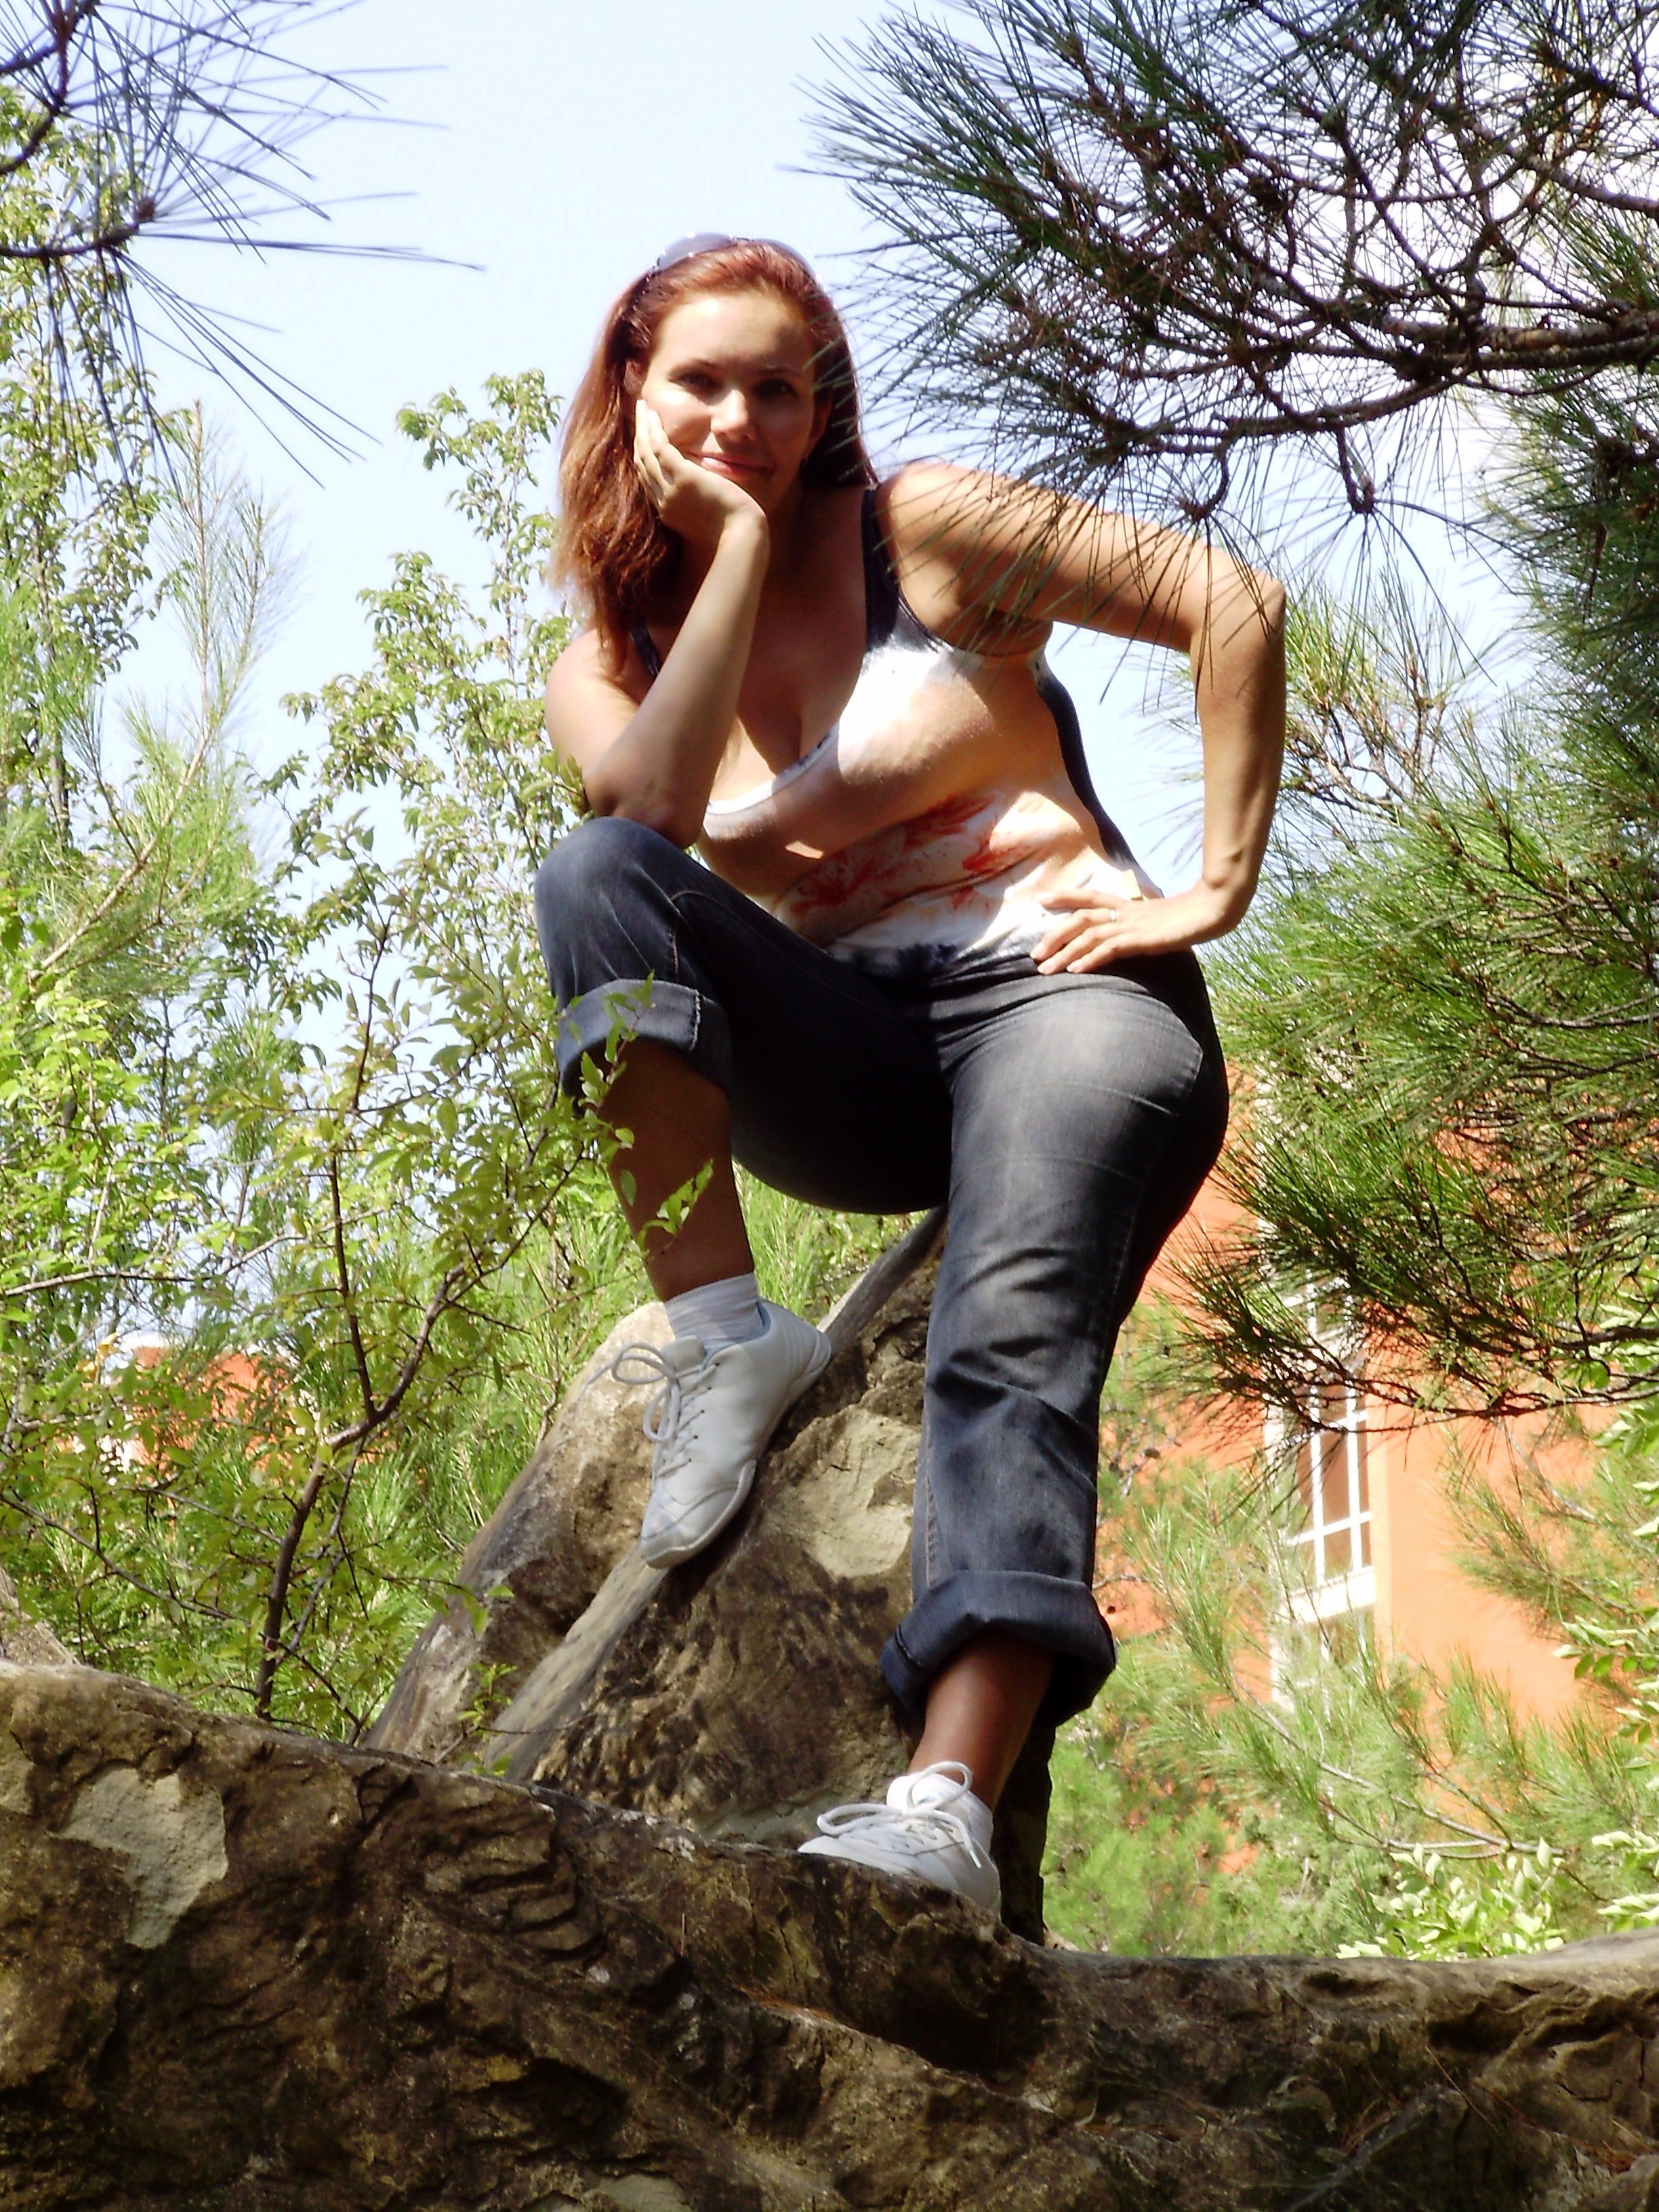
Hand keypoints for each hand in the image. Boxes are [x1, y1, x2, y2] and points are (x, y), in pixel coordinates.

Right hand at [633, 402, 766, 549]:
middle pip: (641, 464)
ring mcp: (670, 491)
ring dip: (642, 427)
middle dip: (638, 437)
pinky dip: (654, 429)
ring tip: (642, 406)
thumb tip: (699, 484)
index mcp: (668, 512)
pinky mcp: (683, 478)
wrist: (741, 537)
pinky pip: (660, 448)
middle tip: (639, 414)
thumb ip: (696, 501)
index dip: (643, 456)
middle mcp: (663, 502)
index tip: (643, 438)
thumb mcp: (707, 517)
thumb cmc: (734, 530)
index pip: (647, 480)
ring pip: (646, 453)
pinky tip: (653, 414)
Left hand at [1033, 882, 1236, 972]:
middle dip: (1055, 935)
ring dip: (1064, 953)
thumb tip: (1130, 939)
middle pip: (1081, 918)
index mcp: (1129, 904)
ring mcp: (1133, 924)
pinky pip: (1111, 948)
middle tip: (1035, 954)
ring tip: (1046, 969)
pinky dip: (1091, 958)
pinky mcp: (1143, 939)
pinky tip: (1076, 969)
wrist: (1216, 909)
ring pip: (1089, 935)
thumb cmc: (1193, 916)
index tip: (1041, 899)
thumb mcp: (1160, 921)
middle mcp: (1126, 911)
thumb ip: (1142, 927)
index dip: (1065, 896)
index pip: (1090, 895)